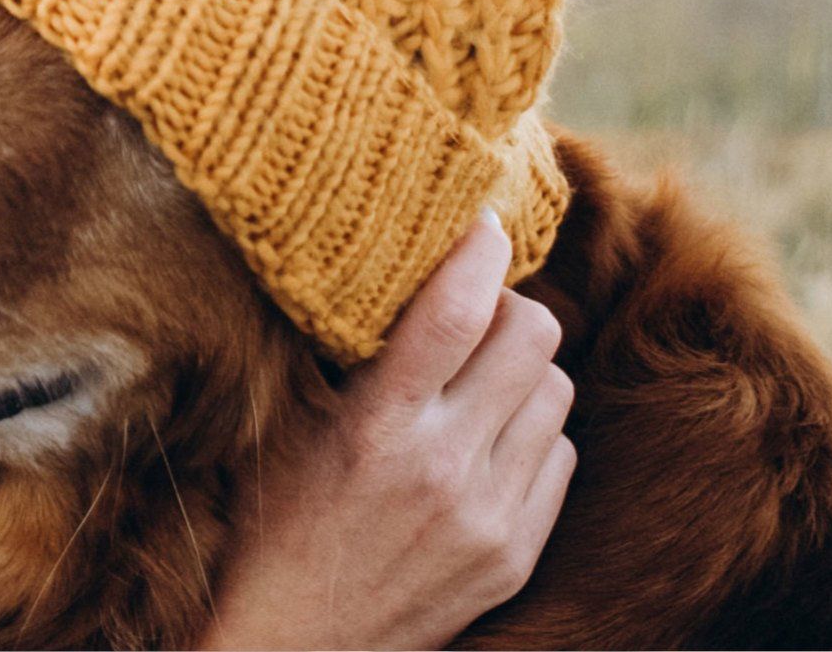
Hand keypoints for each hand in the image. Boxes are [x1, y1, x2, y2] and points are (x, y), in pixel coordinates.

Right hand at [200, 210, 575, 649]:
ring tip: (472, 381)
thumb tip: (383, 253)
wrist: (292, 644)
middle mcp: (443, 469)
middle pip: (532, 334)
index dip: (479, 248)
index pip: (455, 310)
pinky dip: (530, 432)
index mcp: (376, 426)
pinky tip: (483, 440)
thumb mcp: (288, 421)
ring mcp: (489, 517)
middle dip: (506, 304)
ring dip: (521, 369)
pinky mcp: (515, 554)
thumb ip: (340, 345)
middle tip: (470, 310)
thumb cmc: (271, 519)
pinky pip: (560, 453)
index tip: (480, 221)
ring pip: (556, 388)